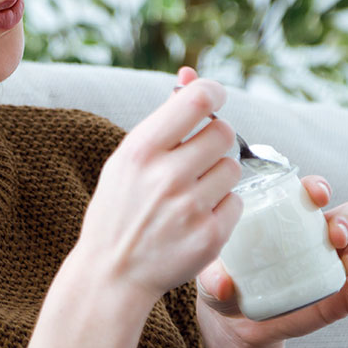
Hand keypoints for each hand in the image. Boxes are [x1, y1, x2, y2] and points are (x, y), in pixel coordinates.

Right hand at [73, 67, 242, 304]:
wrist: (112, 272)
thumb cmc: (118, 209)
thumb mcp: (125, 160)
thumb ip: (162, 120)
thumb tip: (190, 75)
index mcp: (140, 151)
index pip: (198, 100)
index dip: (212, 92)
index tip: (213, 98)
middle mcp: (166, 176)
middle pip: (223, 132)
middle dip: (215, 139)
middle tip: (197, 156)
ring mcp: (190, 208)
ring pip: (233, 167)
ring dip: (219, 175)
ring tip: (192, 192)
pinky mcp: (210, 236)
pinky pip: (236, 202)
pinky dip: (221, 207)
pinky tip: (196, 217)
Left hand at [196, 176, 347, 347]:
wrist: (234, 322)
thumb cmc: (224, 280)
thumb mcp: (211, 275)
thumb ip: (213, 275)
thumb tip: (222, 283)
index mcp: (288, 216)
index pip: (313, 190)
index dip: (319, 186)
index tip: (316, 195)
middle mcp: (318, 235)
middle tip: (334, 235)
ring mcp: (335, 265)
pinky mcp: (342, 299)